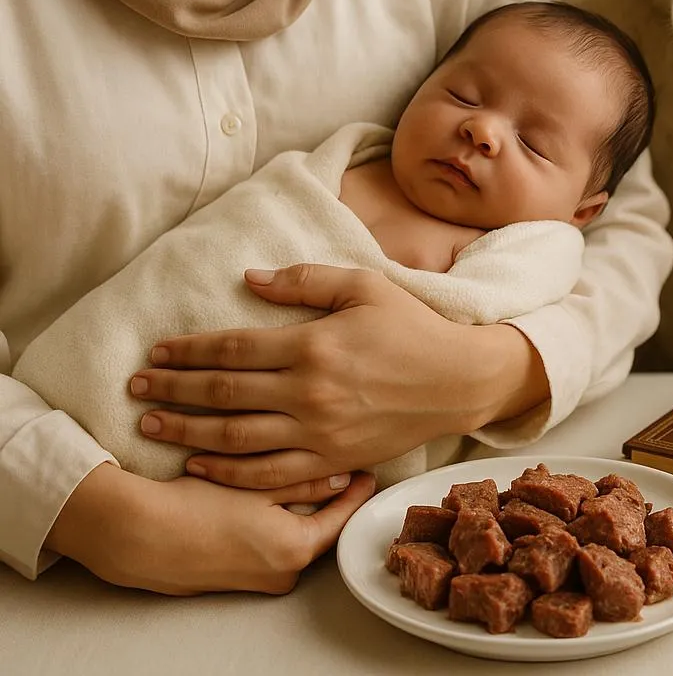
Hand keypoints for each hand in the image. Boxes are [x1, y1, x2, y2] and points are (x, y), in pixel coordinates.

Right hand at [45, 462, 374, 594]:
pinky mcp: (233, 579)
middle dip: (329, 500)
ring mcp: (257, 581)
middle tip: (341, 466)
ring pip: (293, 537)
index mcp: (295, 549)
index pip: (340, 519)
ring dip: (300, 509)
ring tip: (305, 475)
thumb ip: (303, 481)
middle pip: (320, 530)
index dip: (355, 492)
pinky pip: (268, 546)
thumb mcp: (257, 485)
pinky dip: (274, 522)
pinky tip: (267, 498)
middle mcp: (282, 573)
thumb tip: (341, 475)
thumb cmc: (196, 506)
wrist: (137, 536)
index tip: (367, 471)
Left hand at [129, 265, 548, 489]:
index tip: (157, 352)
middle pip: (223, 395)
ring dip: (186, 433)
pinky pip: (269, 475)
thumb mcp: (363, 286)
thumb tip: (250, 278)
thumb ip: (304, 281)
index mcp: (314, 345)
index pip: (233, 348)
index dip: (189, 351)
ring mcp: (319, 433)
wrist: (457, 381)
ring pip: (235, 439)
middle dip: (173, 391)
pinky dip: (228, 472)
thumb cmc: (410, 327)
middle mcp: (309, 392)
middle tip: (135, 389)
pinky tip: (199, 464)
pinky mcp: (331, 461)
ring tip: (150, 426)